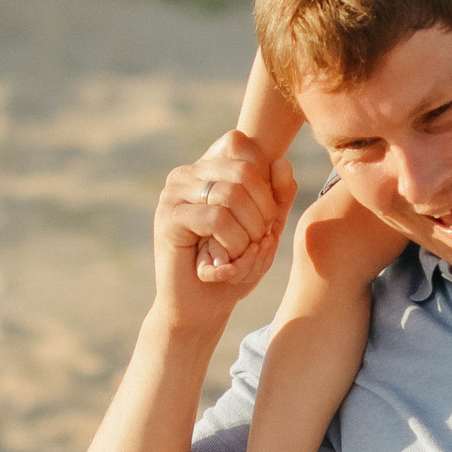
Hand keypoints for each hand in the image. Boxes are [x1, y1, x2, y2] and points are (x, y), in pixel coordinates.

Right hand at [153, 132, 296, 323]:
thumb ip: (278, 195)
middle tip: (258, 241)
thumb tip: (282, 162)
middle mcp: (187, 173)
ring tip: (240, 255)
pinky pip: (216, 219)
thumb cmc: (235, 264)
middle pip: (244, 170)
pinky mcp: (168, 218)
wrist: (202, 308)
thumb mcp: (266, 227)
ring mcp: (174, 193)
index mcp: (208, 168)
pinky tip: (225, 263)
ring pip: (232, 194)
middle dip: (263, 211)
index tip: (264, 216)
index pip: (242, 143)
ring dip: (249, 234)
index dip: (264, 180)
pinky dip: (233, 245)